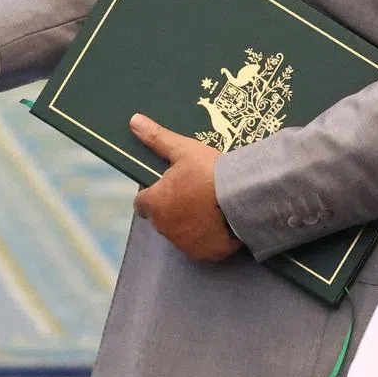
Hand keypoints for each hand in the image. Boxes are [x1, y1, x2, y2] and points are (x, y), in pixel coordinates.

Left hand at [130, 113, 240, 261]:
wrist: (244, 197)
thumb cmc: (208, 172)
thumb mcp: (182, 150)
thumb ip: (156, 139)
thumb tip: (133, 121)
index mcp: (154, 204)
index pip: (142, 203)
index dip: (152, 193)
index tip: (168, 184)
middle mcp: (165, 228)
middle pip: (161, 218)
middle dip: (171, 207)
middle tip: (191, 191)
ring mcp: (186, 243)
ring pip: (180, 232)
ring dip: (187, 223)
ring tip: (207, 206)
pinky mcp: (207, 254)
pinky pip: (201, 246)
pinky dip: (206, 237)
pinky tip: (218, 222)